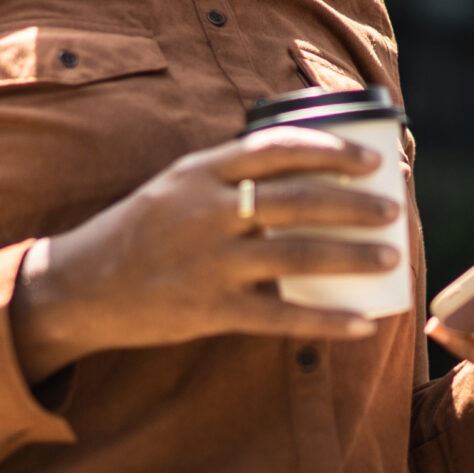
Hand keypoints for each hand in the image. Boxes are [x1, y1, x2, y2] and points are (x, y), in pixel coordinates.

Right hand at [11, 127, 400, 381]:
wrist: (80, 285)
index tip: (371, 159)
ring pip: (297, 254)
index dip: (331, 151)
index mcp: (200, 172)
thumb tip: (299, 164)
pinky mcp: (208, 310)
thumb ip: (228, 174)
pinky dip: (325, 320)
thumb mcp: (176, 185)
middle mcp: (206, 211)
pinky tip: (360, 324)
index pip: (277, 149)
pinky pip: (280, 315)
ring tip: (390, 257)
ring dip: (351, 256)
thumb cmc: (140, 230)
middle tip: (393, 209)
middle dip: (354, 205)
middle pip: (297, 200)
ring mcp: (208, 262)